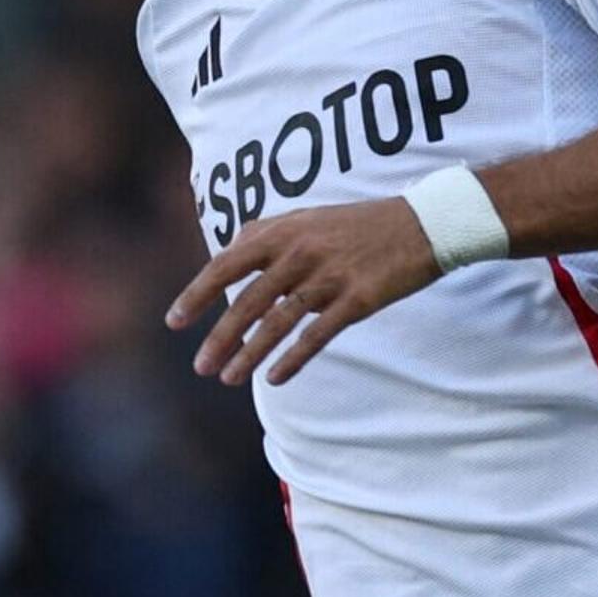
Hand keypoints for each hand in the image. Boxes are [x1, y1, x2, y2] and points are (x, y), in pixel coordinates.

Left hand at [165, 197, 443, 386]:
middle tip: (200, 367)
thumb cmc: (360, 224)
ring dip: (250, 354)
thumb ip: (265, 231)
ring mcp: (329, 276)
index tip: (174, 322)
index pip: (226, 264)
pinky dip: (292, 358)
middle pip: (247, 300)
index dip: (197, 294)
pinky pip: (317, 335)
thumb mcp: (308, 217)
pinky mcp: (357, 299)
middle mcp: (300, 252)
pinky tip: (274, 379)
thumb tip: (228, 250)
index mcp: (283, 231)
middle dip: (220, 337)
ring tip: (228, 379)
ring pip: (278, 322)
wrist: (423, 224)